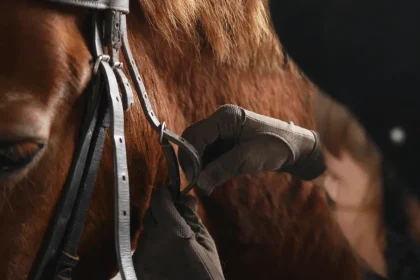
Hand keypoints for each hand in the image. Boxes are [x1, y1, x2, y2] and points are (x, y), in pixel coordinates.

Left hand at [133, 187, 224, 279]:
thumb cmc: (207, 273)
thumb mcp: (205, 241)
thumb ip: (191, 216)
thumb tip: (186, 197)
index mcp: (172, 232)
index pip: (159, 200)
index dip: (165, 193)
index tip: (171, 191)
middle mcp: (152, 242)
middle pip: (151, 213)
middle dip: (162, 209)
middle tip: (176, 213)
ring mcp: (142, 256)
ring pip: (146, 229)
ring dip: (157, 227)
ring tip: (173, 237)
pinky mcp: (137, 267)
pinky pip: (143, 246)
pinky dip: (153, 243)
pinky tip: (166, 252)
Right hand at [179, 104, 324, 194]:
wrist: (294, 148)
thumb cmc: (275, 147)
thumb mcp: (247, 159)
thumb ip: (221, 169)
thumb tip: (199, 184)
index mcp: (225, 117)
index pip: (195, 135)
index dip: (190, 157)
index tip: (193, 178)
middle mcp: (219, 121)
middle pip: (192, 140)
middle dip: (192, 162)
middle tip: (197, 183)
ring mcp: (221, 131)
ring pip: (198, 149)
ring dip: (199, 167)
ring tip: (206, 184)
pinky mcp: (224, 142)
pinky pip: (208, 154)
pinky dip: (206, 167)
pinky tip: (211, 180)